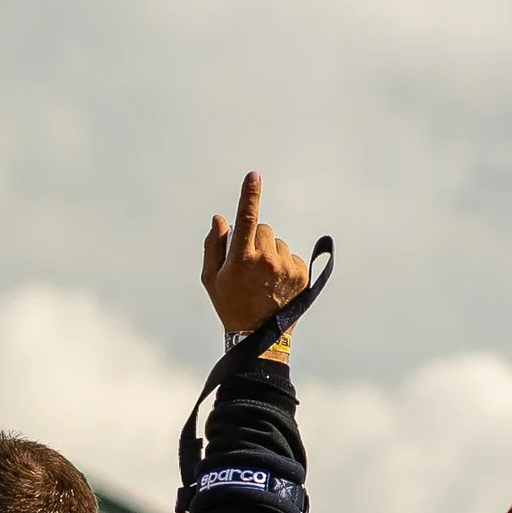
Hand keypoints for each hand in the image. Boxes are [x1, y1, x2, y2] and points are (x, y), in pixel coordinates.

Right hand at [201, 171, 308, 340]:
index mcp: (241, 259)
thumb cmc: (229, 305)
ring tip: (262, 278)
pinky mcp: (300, 275)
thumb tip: (221, 218)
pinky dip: (282, 264)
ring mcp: (286, 267)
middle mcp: (266, 260)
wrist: (260, 336)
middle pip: (262, 228)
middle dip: (254, 238)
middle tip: (248, 262)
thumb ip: (214, 245)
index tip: (254, 176)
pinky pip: (290, 256)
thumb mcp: (211, 278)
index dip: (249, 195)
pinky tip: (275, 283)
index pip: (246, 219)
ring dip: (269, 252)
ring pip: (276, 242)